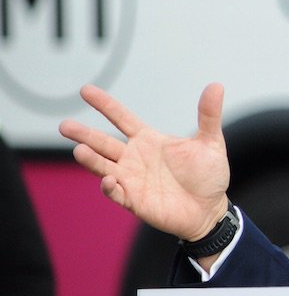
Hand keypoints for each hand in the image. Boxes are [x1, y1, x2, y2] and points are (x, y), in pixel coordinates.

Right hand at [58, 84, 230, 241]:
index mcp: (149, 140)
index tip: (85, 91)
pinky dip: (110, 187)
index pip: (122, 118)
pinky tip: (108, 180)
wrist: (211, 210)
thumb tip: (216, 86)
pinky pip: (116, 193)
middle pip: (104, 142)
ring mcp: (132, 179)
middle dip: (84, 134)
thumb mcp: (211, 143)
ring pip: (104, 166)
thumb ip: (209, 115)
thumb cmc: (209, 176)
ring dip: (90, 160)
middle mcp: (135, 158)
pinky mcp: (134, 200)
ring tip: (78, 150)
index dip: (105, 105)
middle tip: (64, 126)